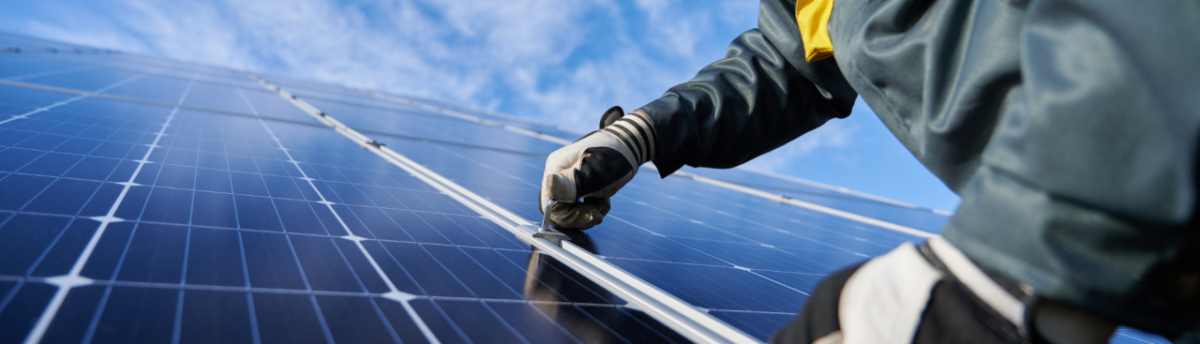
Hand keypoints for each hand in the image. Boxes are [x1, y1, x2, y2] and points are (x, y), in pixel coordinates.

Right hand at [539, 106, 655, 228]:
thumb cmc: (614, 155)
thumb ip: (574, 183)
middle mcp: (557, 174)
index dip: (569, 216)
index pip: (550, 204)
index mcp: (555, 168)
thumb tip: (551, 189)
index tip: (594, 216)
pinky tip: (604, 198)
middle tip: (601, 212)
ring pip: (571, 211)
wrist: (630, 142)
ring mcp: (567, 181)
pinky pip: (581, 207)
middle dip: (582, 215)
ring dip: (590, 211)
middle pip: (560, 210)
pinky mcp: (578, 186)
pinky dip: (594, 207)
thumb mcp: (596, 171)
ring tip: (605, 199)